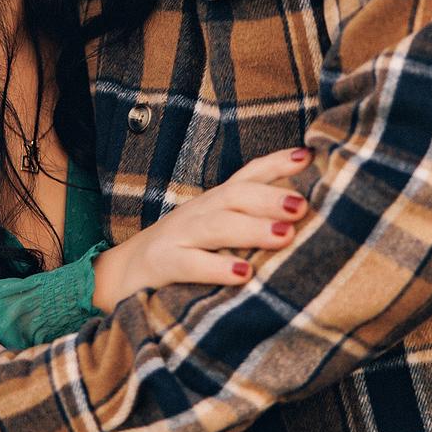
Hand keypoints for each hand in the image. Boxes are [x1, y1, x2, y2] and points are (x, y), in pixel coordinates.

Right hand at [92, 147, 310, 311]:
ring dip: (252, 228)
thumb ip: (252, 223)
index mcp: (216, 203)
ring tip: (285, 235)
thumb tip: (306, 222)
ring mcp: (178, 236)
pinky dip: (215, 268)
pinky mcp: (161, 264)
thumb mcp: (218, 232)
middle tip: (303, 206)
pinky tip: (242, 275)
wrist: (121, 275)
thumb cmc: (184, 253)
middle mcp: (199, 212)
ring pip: (216, 225)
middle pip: (236, 195)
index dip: (277, 164)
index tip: (310, 156)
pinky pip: (188, 264)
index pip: (248, 175)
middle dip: (270, 197)